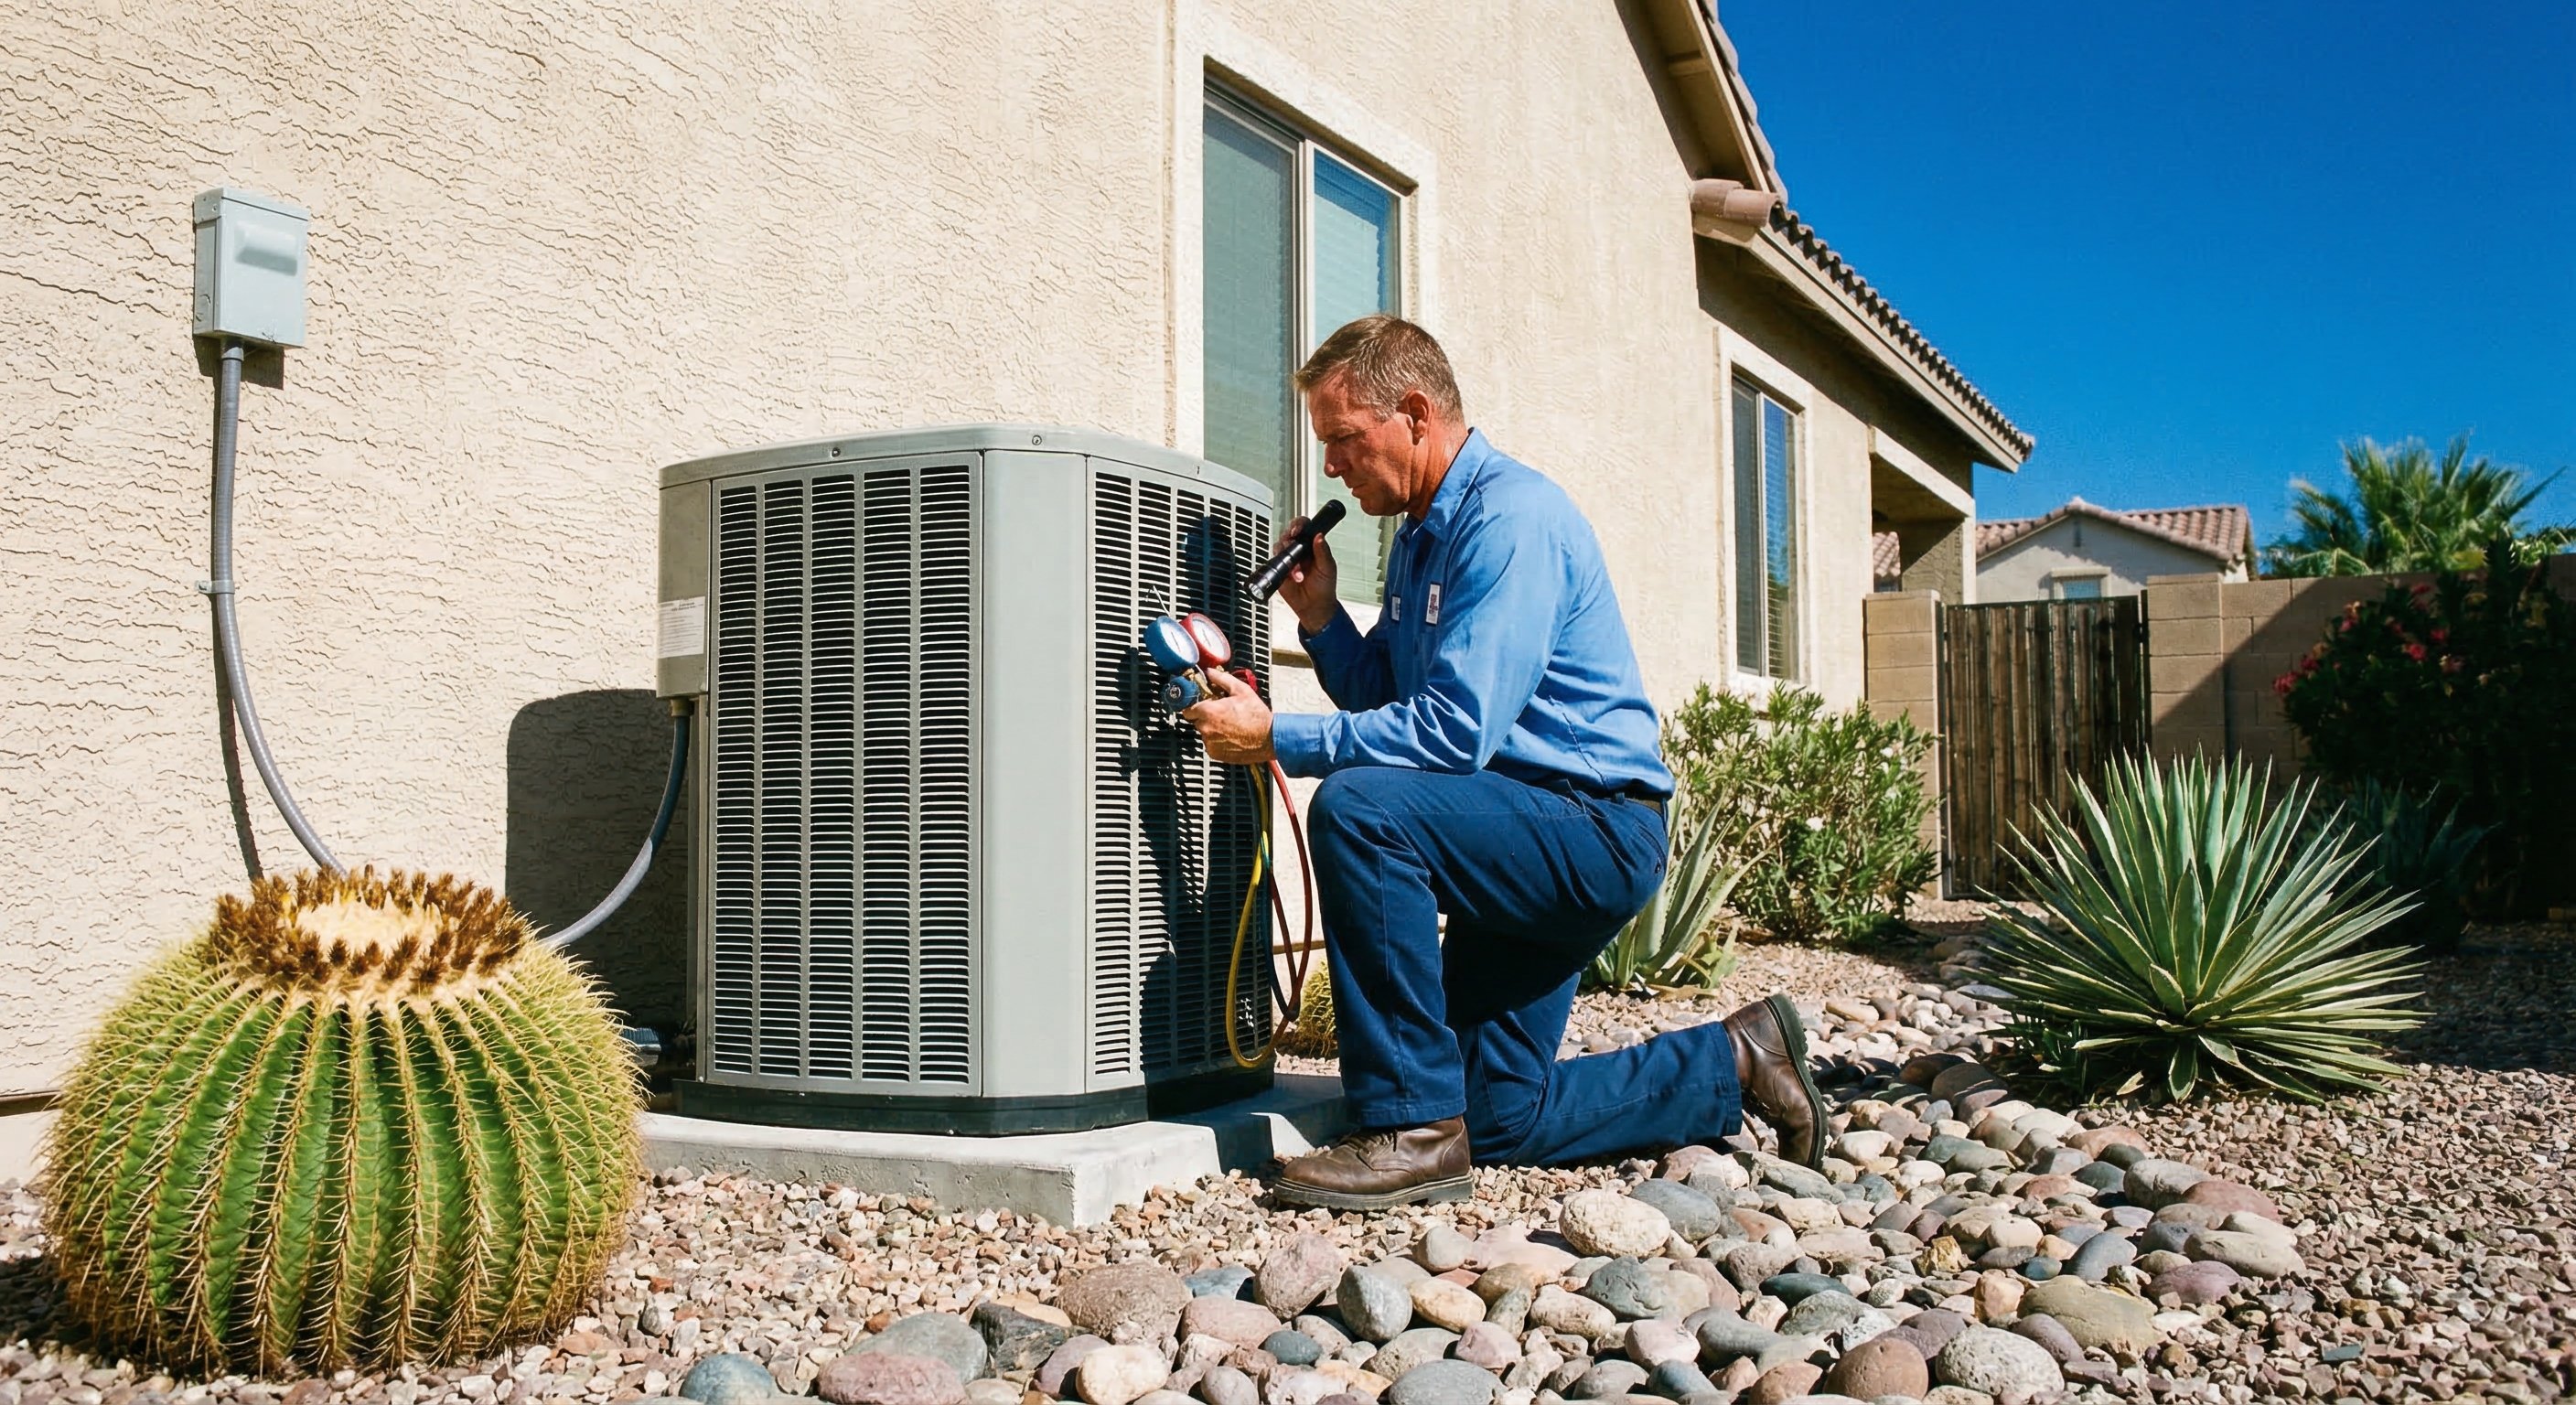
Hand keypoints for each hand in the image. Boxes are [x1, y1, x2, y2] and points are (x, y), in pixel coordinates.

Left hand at [1181, 668, 1274, 765]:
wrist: (1268, 739)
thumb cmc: (1256, 715)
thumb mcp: (1241, 690)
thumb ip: (1221, 679)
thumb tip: (1209, 672)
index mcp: (1208, 711)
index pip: (1188, 709)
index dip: (1197, 706)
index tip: (1205, 705)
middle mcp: (1205, 728)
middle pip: (1197, 721)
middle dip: (1207, 717)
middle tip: (1223, 714)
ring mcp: (1209, 743)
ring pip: (1205, 733)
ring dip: (1213, 730)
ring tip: (1231, 726)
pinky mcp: (1215, 754)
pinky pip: (1211, 745)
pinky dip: (1218, 741)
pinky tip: (1231, 737)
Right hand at [1274, 515, 1340, 633]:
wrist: (1314, 607)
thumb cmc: (1324, 587)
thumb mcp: (1328, 568)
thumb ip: (1323, 551)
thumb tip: (1319, 536)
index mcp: (1312, 546)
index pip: (1304, 527)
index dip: (1299, 525)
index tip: (1297, 530)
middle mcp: (1299, 550)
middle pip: (1288, 534)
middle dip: (1288, 537)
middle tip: (1291, 545)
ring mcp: (1289, 559)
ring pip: (1279, 546)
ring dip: (1286, 555)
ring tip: (1297, 571)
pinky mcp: (1280, 570)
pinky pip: (1274, 561)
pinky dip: (1280, 565)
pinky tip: (1289, 574)